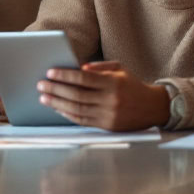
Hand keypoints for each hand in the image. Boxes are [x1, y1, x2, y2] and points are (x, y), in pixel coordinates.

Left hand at [36, 61, 169, 131]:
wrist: (152, 107)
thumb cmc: (132, 84)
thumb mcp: (119, 69)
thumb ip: (99, 67)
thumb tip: (78, 69)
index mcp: (113, 83)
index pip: (83, 79)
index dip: (65, 76)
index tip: (50, 72)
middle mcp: (110, 100)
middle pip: (77, 95)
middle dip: (56, 89)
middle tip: (41, 85)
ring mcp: (108, 115)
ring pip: (77, 109)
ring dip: (57, 103)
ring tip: (44, 97)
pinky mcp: (107, 126)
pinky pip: (83, 121)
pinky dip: (68, 114)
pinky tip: (57, 108)